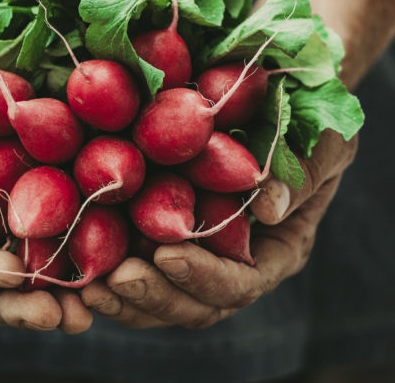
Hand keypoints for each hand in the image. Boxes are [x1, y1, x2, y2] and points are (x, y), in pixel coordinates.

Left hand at [80, 130, 355, 327]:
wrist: (280, 91)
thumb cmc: (314, 112)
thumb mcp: (324, 136)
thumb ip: (302, 171)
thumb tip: (271, 210)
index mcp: (277, 248)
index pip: (240, 283)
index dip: (204, 277)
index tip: (168, 254)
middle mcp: (234, 261)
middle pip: (193, 303)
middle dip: (153, 295)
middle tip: (115, 278)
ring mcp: (196, 251)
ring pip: (158, 295)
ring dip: (122, 295)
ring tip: (86, 283)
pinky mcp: (158, 229)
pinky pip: (132, 260)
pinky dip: (104, 263)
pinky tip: (70, 257)